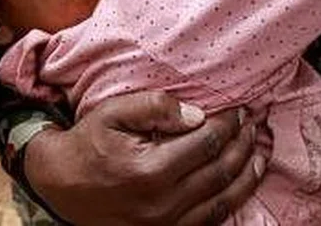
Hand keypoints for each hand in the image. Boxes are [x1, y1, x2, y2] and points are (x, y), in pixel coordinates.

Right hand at [26, 92, 264, 225]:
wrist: (61, 186)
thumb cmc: (89, 144)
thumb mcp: (114, 113)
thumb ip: (155, 107)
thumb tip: (198, 115)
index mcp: (151, 170)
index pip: (206, 142)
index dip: (228, 123)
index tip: (239, 108)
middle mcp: (162, 203)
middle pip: (220, 171)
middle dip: (242, 144)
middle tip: (254, 124)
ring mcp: (165, 225)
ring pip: (223, 200)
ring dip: (247, 175)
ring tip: (260, 152)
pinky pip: (210, 221)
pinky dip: (231, 200)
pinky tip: (241, 183)